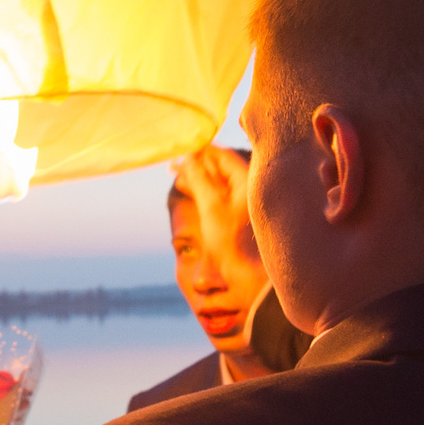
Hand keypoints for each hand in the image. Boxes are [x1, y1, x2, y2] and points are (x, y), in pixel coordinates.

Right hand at [173, 144, 259, 268]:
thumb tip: (189, 157)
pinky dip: (204, 191)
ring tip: (178, 178)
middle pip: (221, 168)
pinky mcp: (238, 215)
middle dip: (197, 165)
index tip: (183, 148)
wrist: (248, 276)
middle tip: (175, 165)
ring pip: (218, 182)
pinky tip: (189, 190)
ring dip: (198, 179)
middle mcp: (249, 189)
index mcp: (248, 181)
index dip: (201, 151)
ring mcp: (245, 202)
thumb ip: (199, 179)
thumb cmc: (232, 241)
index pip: (223, 155)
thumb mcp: (210, 207)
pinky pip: (219, 195)